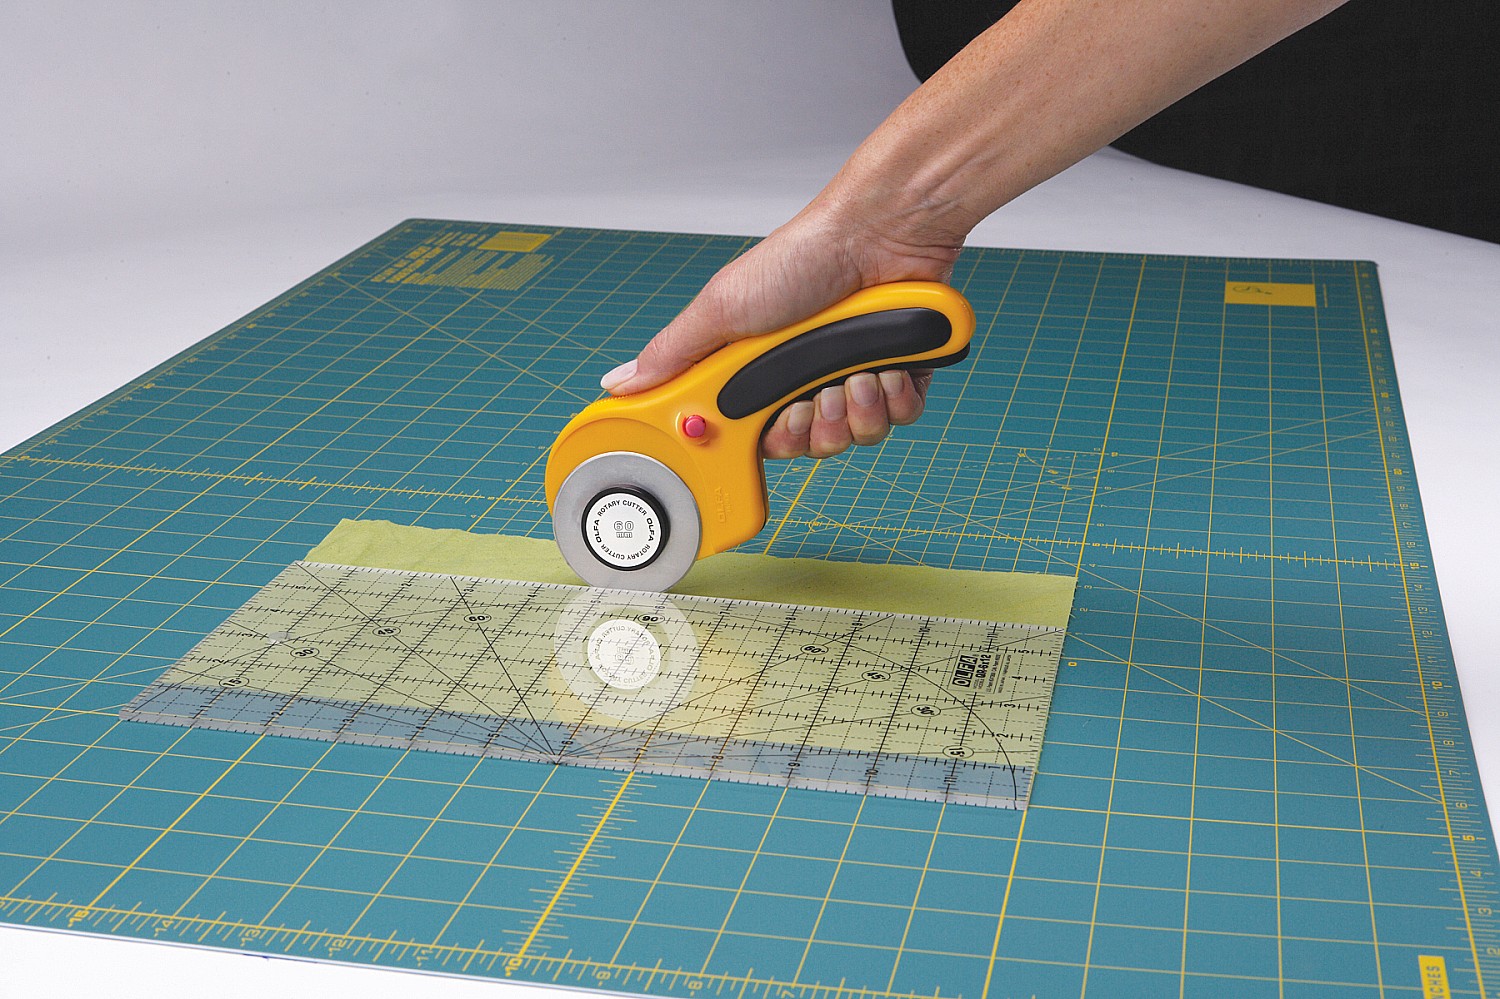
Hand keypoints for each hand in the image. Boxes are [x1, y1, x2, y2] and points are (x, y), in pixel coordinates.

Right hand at [598, 196, 960, 458]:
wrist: (877, 234)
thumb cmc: (801, 258)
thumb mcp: (719, 309)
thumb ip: (671, 354)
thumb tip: (620, 383)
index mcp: (760, 370)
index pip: (757, 438)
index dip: (764, 443)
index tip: (764, 429)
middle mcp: (807, 377)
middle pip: (809, 445)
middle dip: (811, 426)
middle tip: (809, 396)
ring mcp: (856, 375)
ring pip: (855, 436)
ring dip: (853, 407)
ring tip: (851, 371)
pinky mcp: (902, 373)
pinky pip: (898, 417)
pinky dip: (892, 396)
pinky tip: (884, 366)